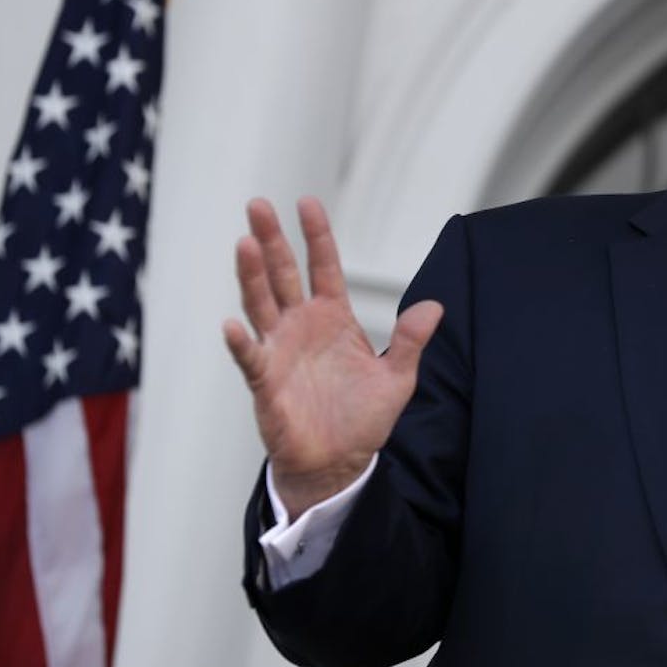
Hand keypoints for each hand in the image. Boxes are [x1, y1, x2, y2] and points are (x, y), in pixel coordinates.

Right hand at [223, 197, 442, 519]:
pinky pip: (250, 357)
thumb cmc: (363, 419)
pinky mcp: (265, 381)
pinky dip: (241, 342)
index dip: (316, 235)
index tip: (307, 202)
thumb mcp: (398, 378)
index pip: (323, 266)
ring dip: (251, 275)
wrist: (338, 464)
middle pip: (283, 274)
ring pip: (261, 304)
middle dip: (271, 240)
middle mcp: (301, 326)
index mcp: (333, 318)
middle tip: (258, 204)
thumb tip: (435, 306)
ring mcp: (279, 350)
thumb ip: (412, 341)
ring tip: (244, 243)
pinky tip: (231, 325)